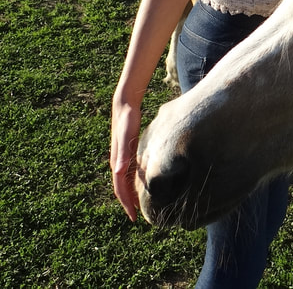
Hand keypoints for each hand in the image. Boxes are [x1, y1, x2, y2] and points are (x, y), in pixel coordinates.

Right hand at [110, 96, 141, 221]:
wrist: (124, 106)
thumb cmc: (127, 120)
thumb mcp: (126, 136)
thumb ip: (123, 153)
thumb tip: (118, 172)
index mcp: (117, 163)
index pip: (120, 190)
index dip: (126, 204)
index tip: (134, 218)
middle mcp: (117, 163)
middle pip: (122, 189)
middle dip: (129, 204)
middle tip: (139, 217)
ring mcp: (121, 159)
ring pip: (125, 182)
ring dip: (132, 195)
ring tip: (142, 206)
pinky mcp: (127, 153)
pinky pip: (129, 174)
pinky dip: (134, 183)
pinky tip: (144, 184)